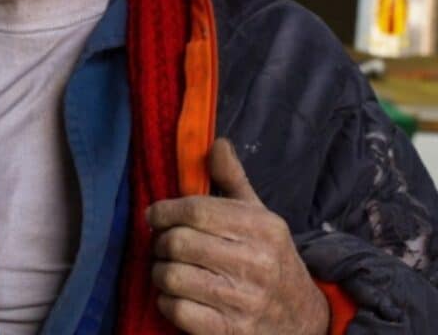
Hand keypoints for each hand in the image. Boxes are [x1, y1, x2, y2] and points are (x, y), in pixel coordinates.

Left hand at [148, 138, 328, 334]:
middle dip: (160, 242)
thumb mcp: (260, 216)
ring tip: (166, 267)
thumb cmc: (270, 259)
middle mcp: (256, 263)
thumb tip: (216, 143)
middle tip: (161, 243)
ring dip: (160, 271)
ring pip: (174, 276)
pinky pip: (179, 311)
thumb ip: (233, 180)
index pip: (197, 210)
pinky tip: (175, 294)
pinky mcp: (232, 332)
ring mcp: (244, 302)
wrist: (304, 320)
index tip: (154, 215)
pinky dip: (166, 300)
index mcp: (262, 228)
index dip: (165, 210)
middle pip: (180, 242)